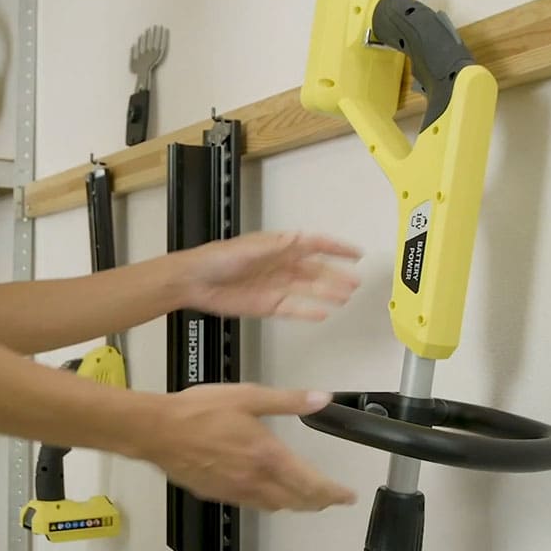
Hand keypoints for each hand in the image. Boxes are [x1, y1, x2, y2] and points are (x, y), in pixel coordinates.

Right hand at [129, 384, 355, 510]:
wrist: (157, 430)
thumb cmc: (197, 412)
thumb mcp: (248, 396)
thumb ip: (288, 401)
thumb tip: (320, 399)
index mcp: (268, 456)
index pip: (311, 484)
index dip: (334, 493)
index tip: (346, 496)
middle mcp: (254, 479)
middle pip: (296, 502)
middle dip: (318, 502)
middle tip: (330, 499)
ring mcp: (234, 490)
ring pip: (274, 507)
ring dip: (293, 504)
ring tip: (303, 499)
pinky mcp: (216, 493)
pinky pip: (250, 504)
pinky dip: (267, 502)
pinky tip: (264, 492)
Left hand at [175, 231, 362, 320]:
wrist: (195, 282)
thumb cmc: (216, 259)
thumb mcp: (248, 249)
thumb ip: (275, 246)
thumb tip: (300, 238)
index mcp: (278, 246)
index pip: (314, 244)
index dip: (336, 248)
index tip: (355, 253)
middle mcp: (280, 265)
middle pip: (316, 269)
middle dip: (337, 274)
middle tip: (355, 282)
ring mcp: (276, 286)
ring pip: (309, 289)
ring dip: (327, 292)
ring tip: (345, 297)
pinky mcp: (268, 305)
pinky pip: (294, 308)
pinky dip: (308, 311)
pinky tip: (322, 313)